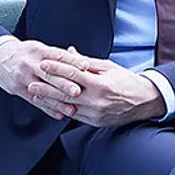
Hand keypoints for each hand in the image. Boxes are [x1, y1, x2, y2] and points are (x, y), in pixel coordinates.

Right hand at [0, 38, 82, 120]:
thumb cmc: (25, 52)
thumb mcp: (39, 48)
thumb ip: (58, 56)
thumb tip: (81, 62)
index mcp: (38, 50)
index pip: (58, 55)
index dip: (72, 61)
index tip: (85, 67)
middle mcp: (30, 64)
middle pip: (50, 74)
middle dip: (65, 84)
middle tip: (79, 91)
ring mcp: (23, 78)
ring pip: (43, 91)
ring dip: (58, 102)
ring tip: (72, 109)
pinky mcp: (18, 90)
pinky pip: (35, 101)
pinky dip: (48, 109)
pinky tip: (59, 115)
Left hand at [32, 48, 165, 127]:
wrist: (143, 101)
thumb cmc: (126, 81)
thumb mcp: (108, 67)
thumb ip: (86, 62)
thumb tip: (69, 52)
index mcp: (100, 84)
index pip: (73, 74)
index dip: (57, 68)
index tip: (44, 64)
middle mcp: (96, 100)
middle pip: (65, 93)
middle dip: (46, 88)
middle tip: (31, 84)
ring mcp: (95, 113)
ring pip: (67, 107)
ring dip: (50, 101)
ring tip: (37, 96)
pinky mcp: (95, 122)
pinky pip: (74, 116)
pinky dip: (62, 109)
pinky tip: (52, 105)